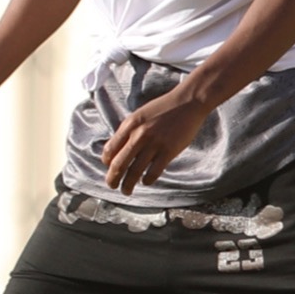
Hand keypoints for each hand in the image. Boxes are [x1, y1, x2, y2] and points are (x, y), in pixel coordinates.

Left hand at [100, 79, 213, 194]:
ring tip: (126, 191)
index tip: (109, 168)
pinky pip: (154, 171)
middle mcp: (139, 135)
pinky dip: (147, 180)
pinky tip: (146, 182)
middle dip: (113, 178)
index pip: (110, 149)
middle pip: (119, 163)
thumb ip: (128, 131)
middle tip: (111, 186)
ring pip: (135, 171)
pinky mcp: (169, 151)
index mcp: (129, 125)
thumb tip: (117, 149)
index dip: (107, 162)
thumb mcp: (139, 115)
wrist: (187, 102)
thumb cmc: (162, 108)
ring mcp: (154, 144)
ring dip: (128, 184)